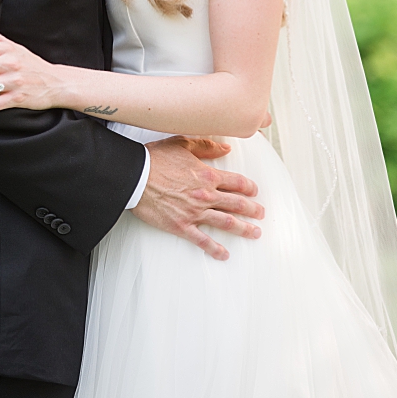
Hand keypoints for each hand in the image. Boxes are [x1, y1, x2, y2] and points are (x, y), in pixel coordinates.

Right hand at [132, 136, 264, 259]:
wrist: (135, 176)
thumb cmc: (155, 159)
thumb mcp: (184, 144)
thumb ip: (207, 147)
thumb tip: (226, 147)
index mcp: (208, 175)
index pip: (237, 183)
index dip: (249, 188)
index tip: (255, 192)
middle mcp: (206, 195)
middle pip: (237, 204)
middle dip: (253, 210)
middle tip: (261, 214)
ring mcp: (194, 212)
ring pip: (226, 222)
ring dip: (243, 229)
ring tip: (255, 233)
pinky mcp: (181, 225)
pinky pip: (202, 240)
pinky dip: (215, 248)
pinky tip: (224, 254)